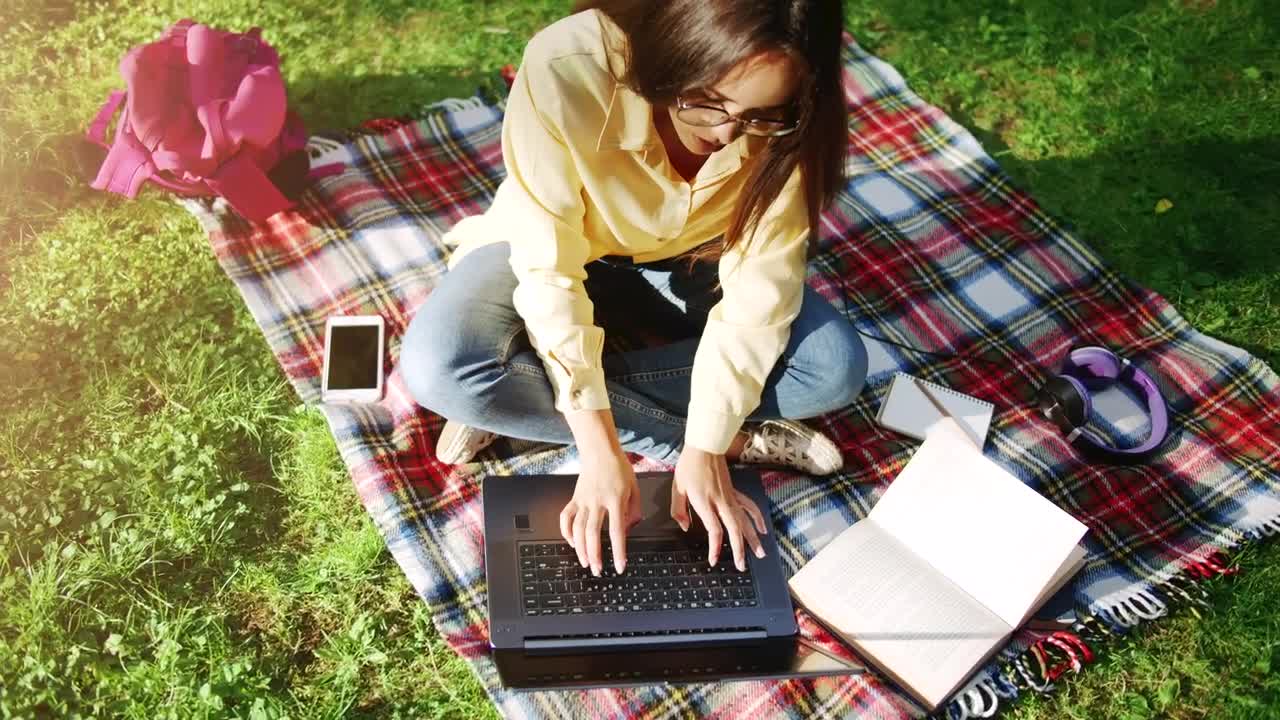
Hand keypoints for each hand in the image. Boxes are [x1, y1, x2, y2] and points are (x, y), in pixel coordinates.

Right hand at [559, 448, 641, 574]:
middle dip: (594, 555)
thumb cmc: (619, 469)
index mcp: (615, 500)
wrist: (600, 451)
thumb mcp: (635, 488)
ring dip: (581, 549)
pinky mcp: (574, 498)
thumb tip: (627, 531)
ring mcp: (583, 500)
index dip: (618, 551)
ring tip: (585, 562)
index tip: (619, 566)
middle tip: (597, 570)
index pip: (616, 531)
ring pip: (578, 529)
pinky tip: (572, 543)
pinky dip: (566, 532)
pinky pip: (566, 518)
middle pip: (593, 533)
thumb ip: (634, 511)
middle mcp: (597, 501)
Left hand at [670, 447, 767, 570]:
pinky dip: (757, 518)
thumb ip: (678, 509)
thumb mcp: (676, 487)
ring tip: (760, 553)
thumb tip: (685, 526)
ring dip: (753, 538)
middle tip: (741, 566)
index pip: (714, 530)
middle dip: (740, 549)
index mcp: (704, 501)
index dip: (715, 547)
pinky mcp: (734, 492)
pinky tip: (762, 529)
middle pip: (734, 529)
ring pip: (745, 520)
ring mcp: (730, 496)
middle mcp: (720, 501)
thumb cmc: (689, 465)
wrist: (705, 446)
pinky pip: (749, 506)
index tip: (713, 560)